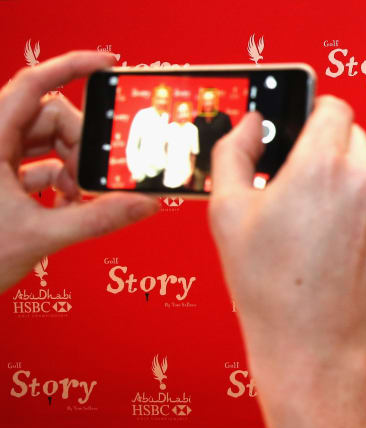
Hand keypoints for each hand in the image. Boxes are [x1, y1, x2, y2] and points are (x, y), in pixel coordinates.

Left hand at [0, 51, 157, 291]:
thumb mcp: (41, 236)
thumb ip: (98, 220)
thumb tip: (142, 204)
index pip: (33, 85)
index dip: (72, 67)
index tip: (106, 64)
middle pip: (47, 117)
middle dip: (80, 142)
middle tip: (96, 174)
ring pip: (44, 143)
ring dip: (71, 166)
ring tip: (83, 196)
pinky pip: (37, 166)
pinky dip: (60, 183)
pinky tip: (71, 206)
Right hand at [208, 96, 365, 387]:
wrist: (313, 345)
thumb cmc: (269, 286)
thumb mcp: (226, 211)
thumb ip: (235, 151)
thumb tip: (252, 126)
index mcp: (324, 164)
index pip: (334, 105)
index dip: (312, 110)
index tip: (296, 127)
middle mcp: (365, 181)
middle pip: (351, 135)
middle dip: (323, 147)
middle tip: (292, 178)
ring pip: (365, 170)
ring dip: (340, 179)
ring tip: (306, 219)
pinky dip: (355, 210)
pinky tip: (326, 243)